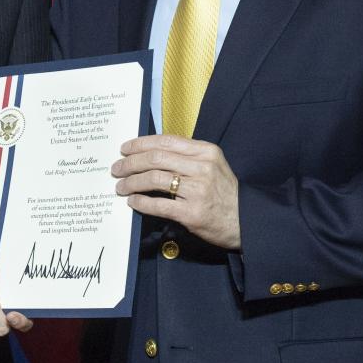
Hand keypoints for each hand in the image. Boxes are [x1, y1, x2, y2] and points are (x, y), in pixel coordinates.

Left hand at [113, 134, 241, 250]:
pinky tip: (133, 202)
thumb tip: (151, 154)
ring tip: (121, 187)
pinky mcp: (193, 213)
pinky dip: (141, 202)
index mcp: (206, 152)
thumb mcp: (213, 165)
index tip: (125, 149)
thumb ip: (187, 157)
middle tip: (117, 169)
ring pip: (154, 179)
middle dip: (130, 163)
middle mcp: (202, 168)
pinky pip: (159, 204)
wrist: (246, 221)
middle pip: (156, 158)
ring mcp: (198, 190)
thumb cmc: (225, 193)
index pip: (166, 141)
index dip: (141, 144)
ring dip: (132, 182)